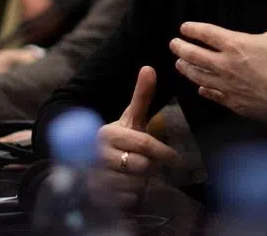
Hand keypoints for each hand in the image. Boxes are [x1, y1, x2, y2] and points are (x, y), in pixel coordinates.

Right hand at [92, 66, 179, 209]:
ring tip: (132, 173)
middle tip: (146, 163)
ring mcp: (95, 176)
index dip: (163, 150)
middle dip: (149, 166)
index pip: (144, 143)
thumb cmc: (119, 140)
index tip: (175, 157)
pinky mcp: (95, 197)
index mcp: (107, 133)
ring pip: (135, 184)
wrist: (91, 165)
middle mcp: (97, 154)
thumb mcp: (131, 118)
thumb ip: (142, 96)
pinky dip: (131, 195)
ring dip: (140, 182)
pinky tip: (125, 186)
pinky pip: (127, 199)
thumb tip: (149, 67)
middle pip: (142, 165)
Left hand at [170, 0, 266, 120]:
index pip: (207, 33)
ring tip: (179, 64)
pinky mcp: (234, 102)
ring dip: (187, 69)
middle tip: (173, 44)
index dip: (193, 29)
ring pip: (199, 77)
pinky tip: (201, 89)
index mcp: (236, 44)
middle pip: (195, 56)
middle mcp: (226, 65)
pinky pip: (213, 95)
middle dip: (182, 48)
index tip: (184, 27)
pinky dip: (204, 90)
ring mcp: (228, 86)